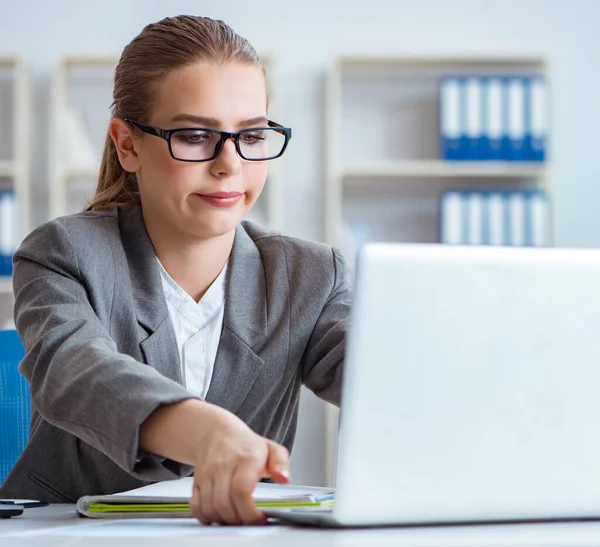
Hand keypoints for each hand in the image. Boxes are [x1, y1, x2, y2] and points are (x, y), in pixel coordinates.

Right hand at [189, 405, 289, 524]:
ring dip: (224, 520)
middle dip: (238, 520)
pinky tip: (219, 516)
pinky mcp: (197, 482)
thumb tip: (284, 478)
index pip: (241, 491)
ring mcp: (208, 474)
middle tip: (249, 521)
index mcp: (246, 458)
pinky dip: (207, 517)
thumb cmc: (246, 444)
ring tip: (237, 519)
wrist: (216, 433)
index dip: (249, 512)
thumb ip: (281, 463)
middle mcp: (224, 465)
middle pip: (225, 503)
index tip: (259, 518)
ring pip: (210, 507)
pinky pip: (197, 506)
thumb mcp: (271, 448)